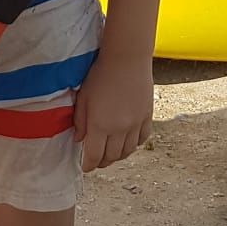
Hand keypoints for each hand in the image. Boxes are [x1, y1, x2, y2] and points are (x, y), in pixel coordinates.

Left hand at [73, 52, 153, 171]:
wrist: (127, 58)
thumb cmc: (100, 74)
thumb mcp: (83, 97)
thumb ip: (80, 121)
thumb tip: (79, 139)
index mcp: (100, 125)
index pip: (94, 156)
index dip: (89, 165)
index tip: (86, 167)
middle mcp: (119, 129)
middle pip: (111, 156)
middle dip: (102, 162)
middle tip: (96, 160)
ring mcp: (136, 124)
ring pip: (128, 151)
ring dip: (118, 156)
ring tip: (111, 153)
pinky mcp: (147, 116)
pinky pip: (142, 139)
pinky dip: (134, 145)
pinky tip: (128, 142)